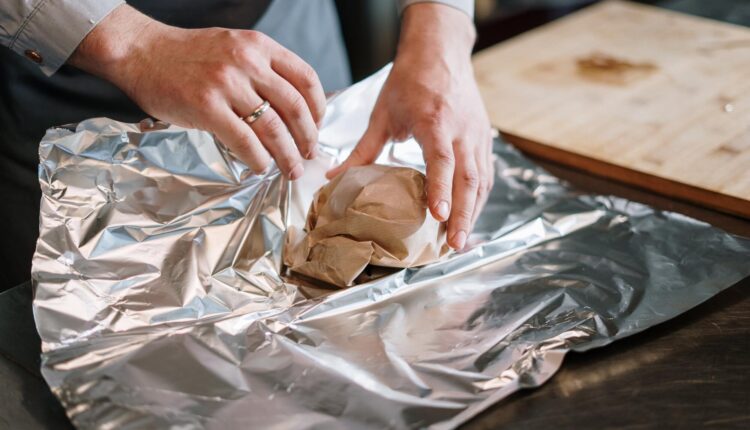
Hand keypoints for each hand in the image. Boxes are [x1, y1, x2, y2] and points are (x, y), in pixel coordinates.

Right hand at [70, 5, 325, 178]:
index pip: (306, 79)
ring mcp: (226, 83)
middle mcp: (247, 61)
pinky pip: (244, 140)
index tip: (317, 127)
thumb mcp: (234, 47)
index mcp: (259, 46)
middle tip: (310, 154)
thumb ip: (263, 69)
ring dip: (287, 155)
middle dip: (308, 137)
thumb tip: (292, 108)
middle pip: (294, 107)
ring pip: (272, 127)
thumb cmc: (188, 55)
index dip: (318, 108)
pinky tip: (260, 167)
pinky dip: (258, 159)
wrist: (141, 51)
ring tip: (292, 169)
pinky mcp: (206, 106)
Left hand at [327, 4, 493, 249]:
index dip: (441, 189)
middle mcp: (462, 130)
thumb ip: (362, 150)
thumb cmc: (410, 81)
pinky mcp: (483, 138)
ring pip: (481, 180)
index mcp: (435, 121)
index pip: (442, 160)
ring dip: (473, 212)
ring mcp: (477, 135)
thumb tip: (333, 178)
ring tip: (461, 241)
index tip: (437, 215)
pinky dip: (479, 198)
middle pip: (469, 178)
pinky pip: (485, 173)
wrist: (440, 51)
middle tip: (454, 245)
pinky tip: (469, 217)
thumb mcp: (382, 113)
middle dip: (463, 214)